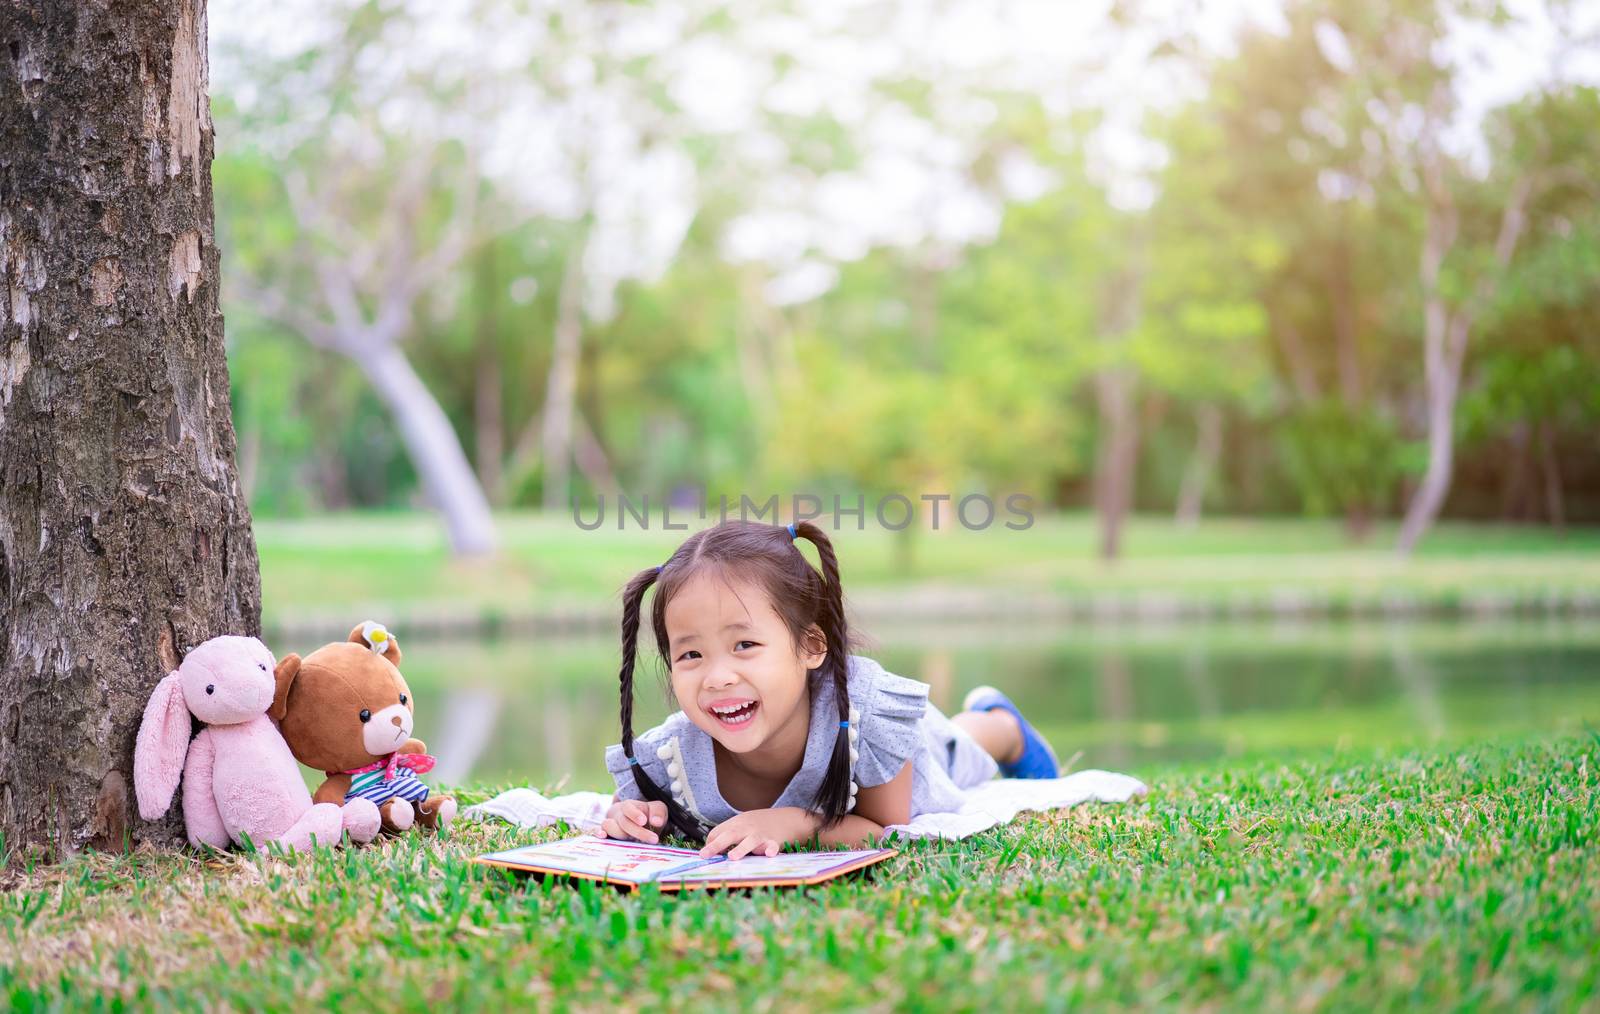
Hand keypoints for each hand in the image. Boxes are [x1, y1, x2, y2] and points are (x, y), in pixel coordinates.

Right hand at [598, 799, 667, 843]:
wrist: (639, 822)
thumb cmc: (648, 815)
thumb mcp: (657, 809)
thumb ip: (658, 813)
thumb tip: (657, 822)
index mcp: (629, 806)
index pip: (628, 807)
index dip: (634, 814)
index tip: (643, 821)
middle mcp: (618, 815)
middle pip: (623, 822)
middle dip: (639, 832)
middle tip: (654, 839)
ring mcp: (611, 825)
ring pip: (608, 826)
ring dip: (620, 834)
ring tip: (633, 841)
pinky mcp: (607, 835)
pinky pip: (598, 831)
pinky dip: (598, 833)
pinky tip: (603, 836)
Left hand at [699, 807, 818, 859]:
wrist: (790, 818)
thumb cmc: (763, 824)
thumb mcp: (745, 823)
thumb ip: (730, 832)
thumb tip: (711, 846)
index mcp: (738, 823)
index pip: (719, 832)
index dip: (711, 844)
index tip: (706, 855)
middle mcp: (748, 827)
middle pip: (730, 835)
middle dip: (716, 845)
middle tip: (704, 855)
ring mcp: (761, 834)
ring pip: (750, 841)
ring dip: (741, 848)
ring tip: (732, 857)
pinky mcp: (775, 841)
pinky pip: (773, 846)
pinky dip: (771, 850)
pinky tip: (769, 854)